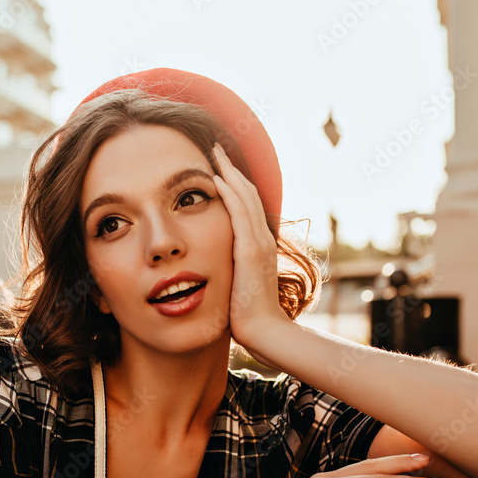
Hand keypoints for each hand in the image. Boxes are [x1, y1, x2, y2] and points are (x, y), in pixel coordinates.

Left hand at [211, 143, 290, 357]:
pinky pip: (239, 215)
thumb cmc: (246, 314)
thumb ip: (230, 268)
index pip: (246, 205)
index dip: (233, 183)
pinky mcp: (250, 252)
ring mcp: (259, 243)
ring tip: (214, 152)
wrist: (264, 331)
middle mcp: (262, 238)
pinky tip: (214, 179)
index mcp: (258, 244)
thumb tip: (214, 266)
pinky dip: (228, 194)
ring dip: (228, 172)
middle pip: (247, 193)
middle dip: (230, 168)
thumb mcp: (237, 283)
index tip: (217, 166)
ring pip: (244, 197)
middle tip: (216, 147)